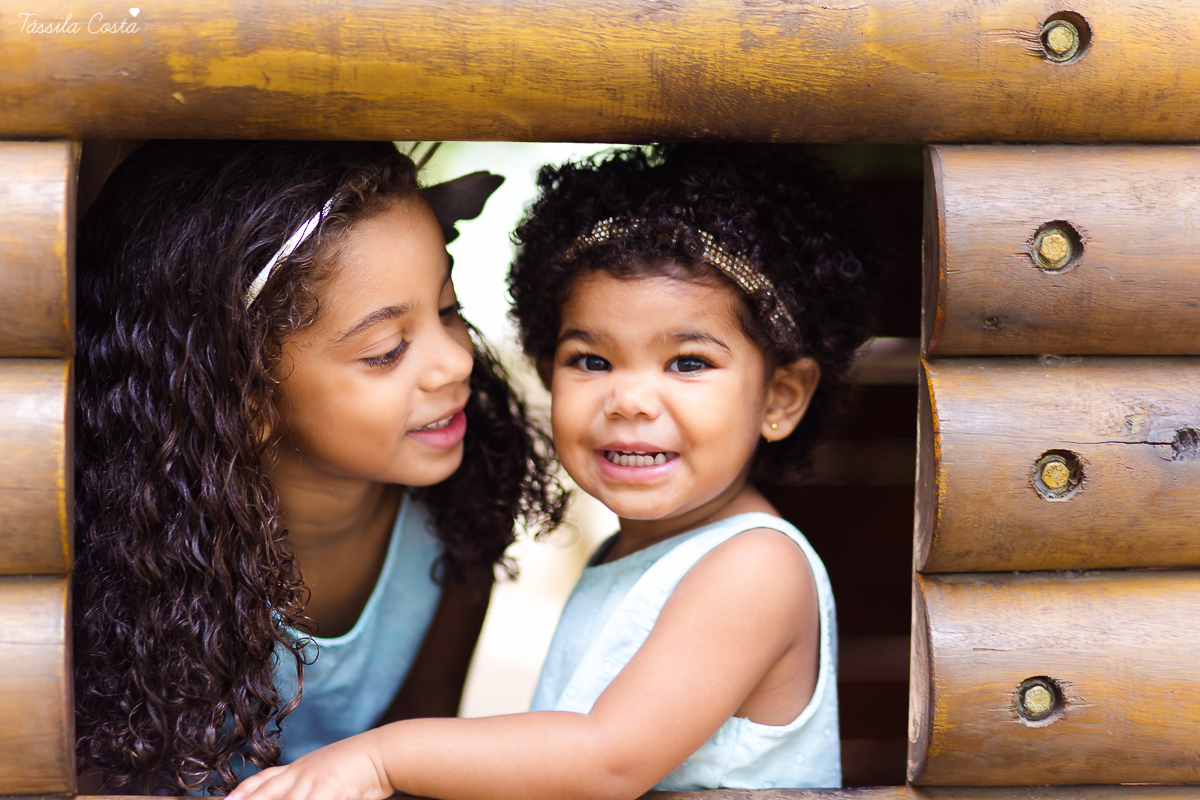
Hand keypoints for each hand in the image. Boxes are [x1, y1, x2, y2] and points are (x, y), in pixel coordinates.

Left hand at [227, 730, 393, 799]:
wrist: (383, 753)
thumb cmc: (359, 765)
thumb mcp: (327, 771)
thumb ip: (308, 782)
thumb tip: (300, 791)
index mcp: (299, 768)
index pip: (263, 780)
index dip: (243, 791)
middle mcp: (300, 774)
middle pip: (264, 793)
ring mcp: (312, 782)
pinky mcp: (329, 789)